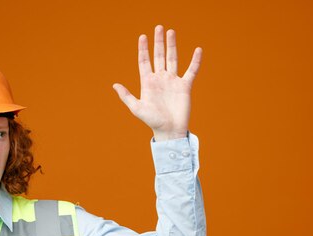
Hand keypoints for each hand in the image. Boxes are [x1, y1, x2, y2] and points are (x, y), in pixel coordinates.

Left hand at [113, 25, 201, 140]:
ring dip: (172, 45)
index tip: (142, 36)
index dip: (143, 49)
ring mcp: (173, 81)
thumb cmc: (152, 121)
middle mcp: (160, 79)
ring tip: (171, 32)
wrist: (169, 130)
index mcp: (147, 82)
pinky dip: (195, 61)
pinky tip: (197, 50)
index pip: (144, 61)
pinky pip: (191, 70)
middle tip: (158, 27)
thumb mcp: (137, 108)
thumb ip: (126, 96)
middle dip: (158, 42)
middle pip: (159, 56)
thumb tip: (114, 85)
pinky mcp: (185, 86)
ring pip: (173, 59)